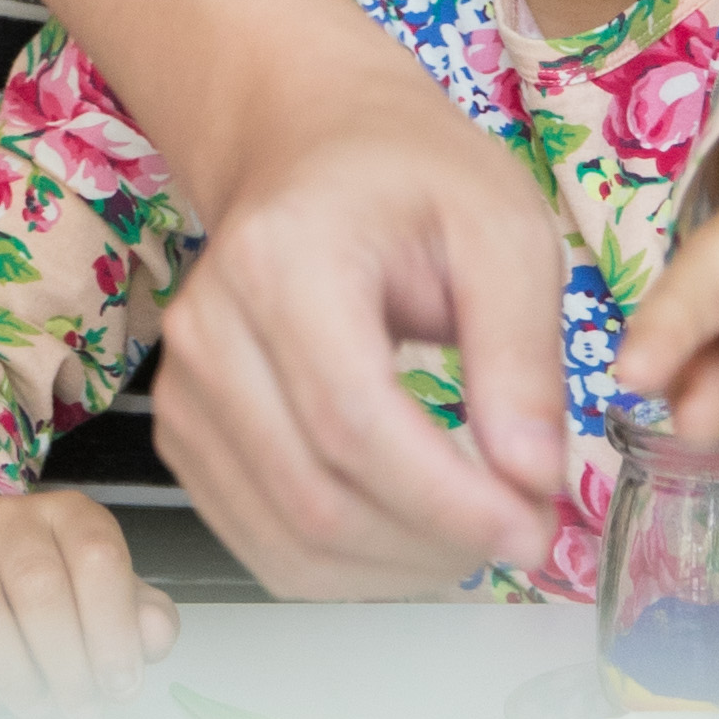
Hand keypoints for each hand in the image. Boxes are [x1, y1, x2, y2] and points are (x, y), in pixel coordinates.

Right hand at [0, 486, 180, 714]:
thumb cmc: (50, 617)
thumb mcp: (105, 617)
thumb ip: (140, 621)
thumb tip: (153, 632)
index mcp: (69, 516)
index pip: (97, 557)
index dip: (112, 630)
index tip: (118, 686)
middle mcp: (9, 518)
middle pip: (39, 587)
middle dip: (66, 665)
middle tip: (78, 709)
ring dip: (13, 674)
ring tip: (35, 704)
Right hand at [146, 22, 566, 594]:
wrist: (309, 147)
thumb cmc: (406, 177)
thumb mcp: (502, 229)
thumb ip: (521, 352)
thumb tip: (531, 475)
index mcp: (281, 260)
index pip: (354, 423)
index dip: (450, 502)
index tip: (535, 525)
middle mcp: (209, 327)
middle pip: (316, 497)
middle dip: (435, 545)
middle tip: (522, 529)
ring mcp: (184, 385)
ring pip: (287, 543)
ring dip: (397, 571)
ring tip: (473, 532)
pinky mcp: (183, 430)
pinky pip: (263, 546)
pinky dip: (349, 570)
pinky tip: (409, 533)